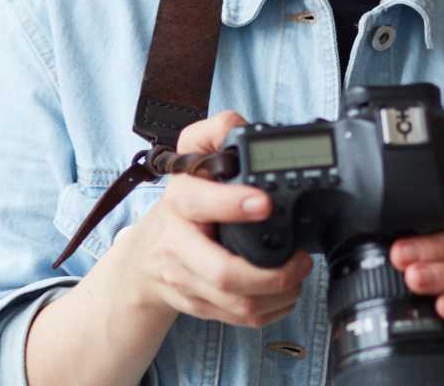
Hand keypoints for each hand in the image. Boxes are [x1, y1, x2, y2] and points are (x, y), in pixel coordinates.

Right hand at [114, 110, 313, 328]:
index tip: (266, 203)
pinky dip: (270, 311)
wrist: (143, 261)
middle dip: (270, 274)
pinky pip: (238, 318)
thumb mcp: (189, 160)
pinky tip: (284, 295)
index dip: (232, 204)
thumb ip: (213, 133)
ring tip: (299, 276)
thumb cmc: (179, 207)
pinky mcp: (198, 306)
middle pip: (222, 273)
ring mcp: (187, 281)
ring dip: (278, 295)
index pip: (200, 203)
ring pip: (236, 303)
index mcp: (180, 202)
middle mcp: (179, 245)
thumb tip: (240, 125)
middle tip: (300, 260)